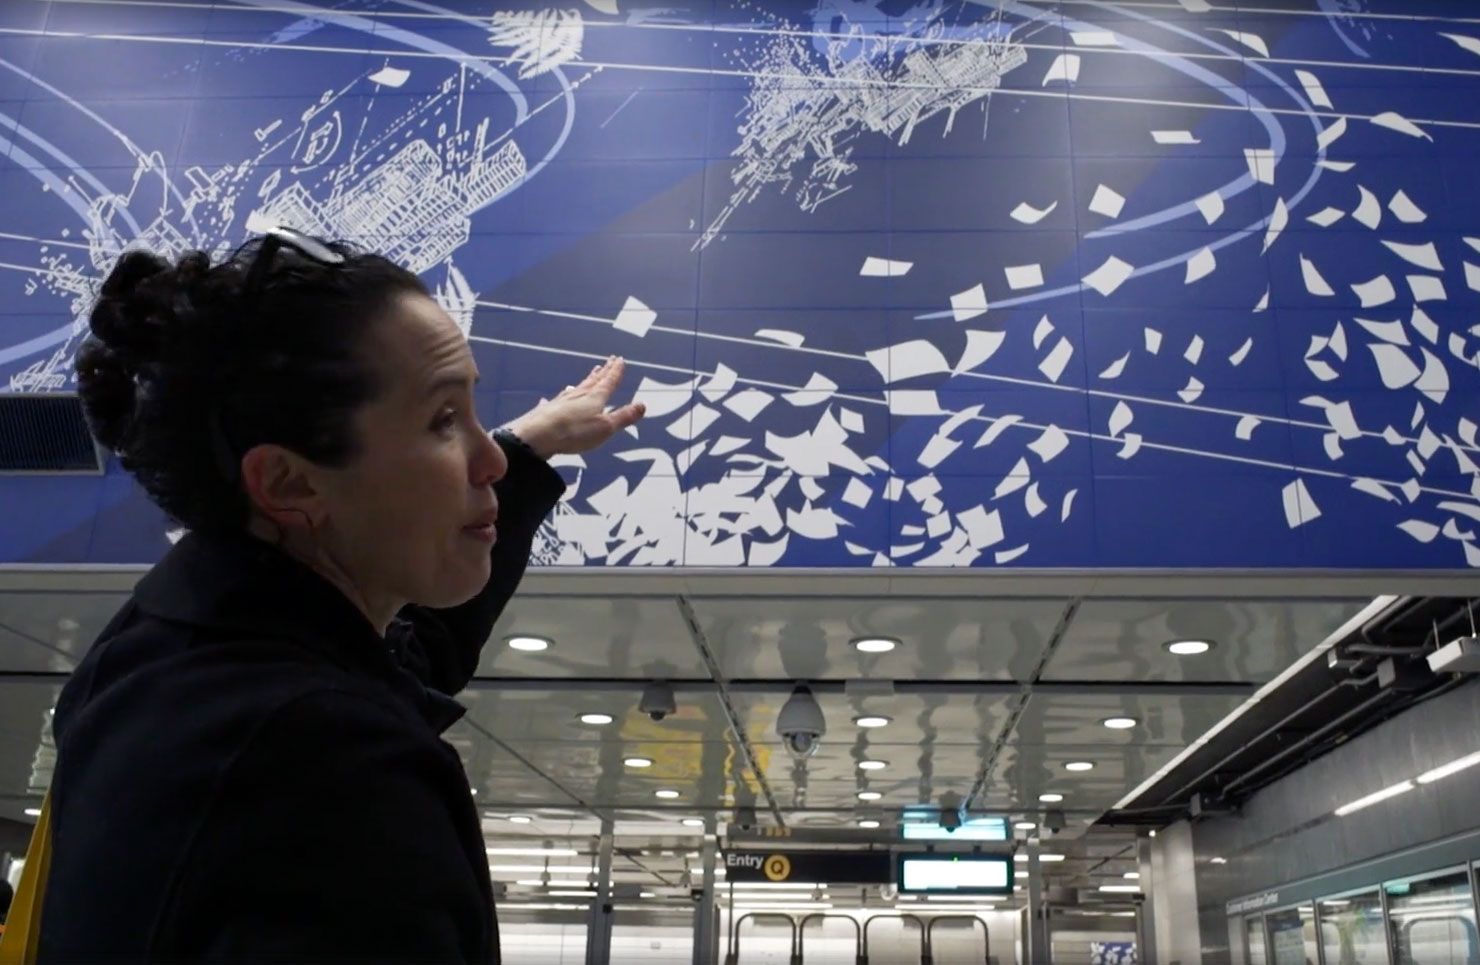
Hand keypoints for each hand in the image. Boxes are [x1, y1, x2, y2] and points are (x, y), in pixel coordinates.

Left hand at [504, 356, 646, 458]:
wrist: (538, 435)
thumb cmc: (575, 432)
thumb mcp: (606, 428)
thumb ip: (624, 417)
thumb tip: (642, 405)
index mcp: (595, 398)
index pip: (609, 381)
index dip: (615, 371)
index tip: (620, 360)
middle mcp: (579, 395)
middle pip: (594, 380)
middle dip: (603, 371)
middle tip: (608, 361)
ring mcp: (563, 400)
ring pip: (578, 387)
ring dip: (587, 380)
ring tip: (591, 374)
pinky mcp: (550, 409)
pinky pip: (561, 398)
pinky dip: (564, 395)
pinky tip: (560, 394)